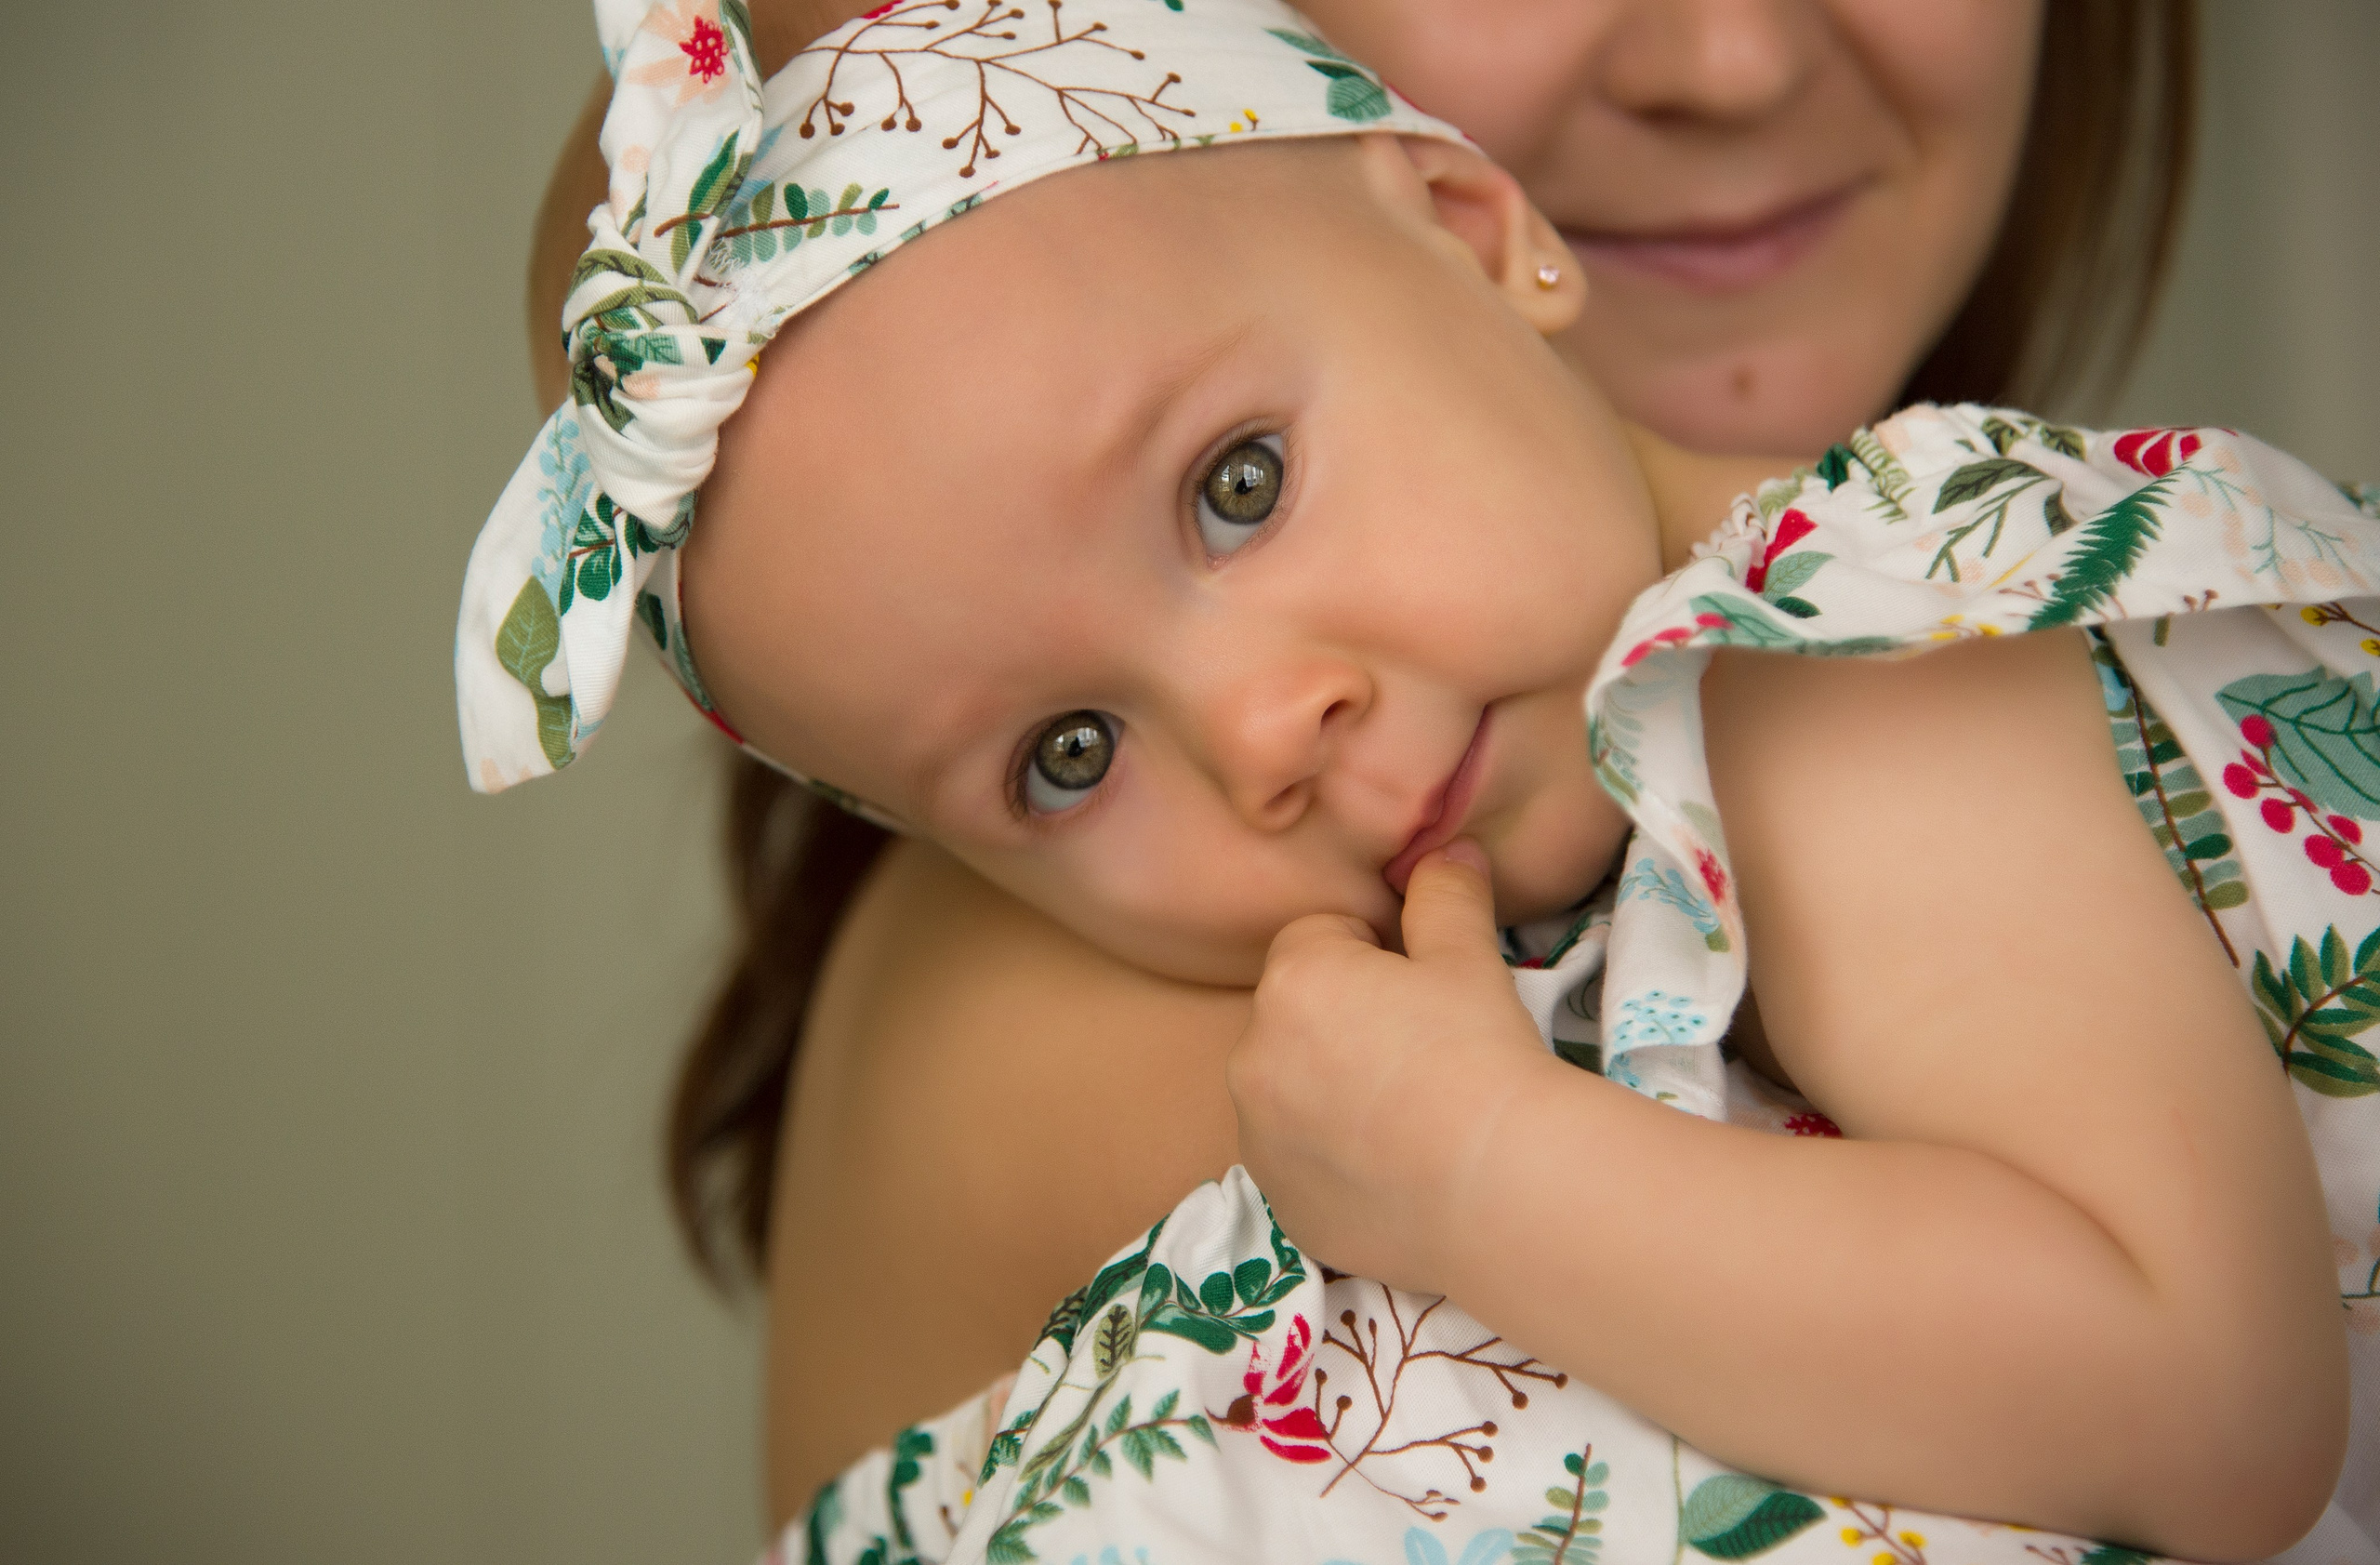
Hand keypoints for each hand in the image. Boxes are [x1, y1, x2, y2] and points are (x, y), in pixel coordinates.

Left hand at [1225, 842, 1556, 1289]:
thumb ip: (1445, 895)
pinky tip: (1399, 1171)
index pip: (1318, 938)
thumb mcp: (1469, 958)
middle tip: (1423, 1055)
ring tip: (1412, 1118)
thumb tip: (1446, 852)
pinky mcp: (1282, 1202)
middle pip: (1297, 1016)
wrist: (1498, 1185)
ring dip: (1331, 1092)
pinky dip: (1336, 1162)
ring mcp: (1260, 1138)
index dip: (1374, 956)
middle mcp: (1252, 1056)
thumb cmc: (1480, 1054)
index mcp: (1292, 981)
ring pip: (1292, 1091)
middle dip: (1344, 1023)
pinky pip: (1301, 1162)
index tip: (1421, 990)